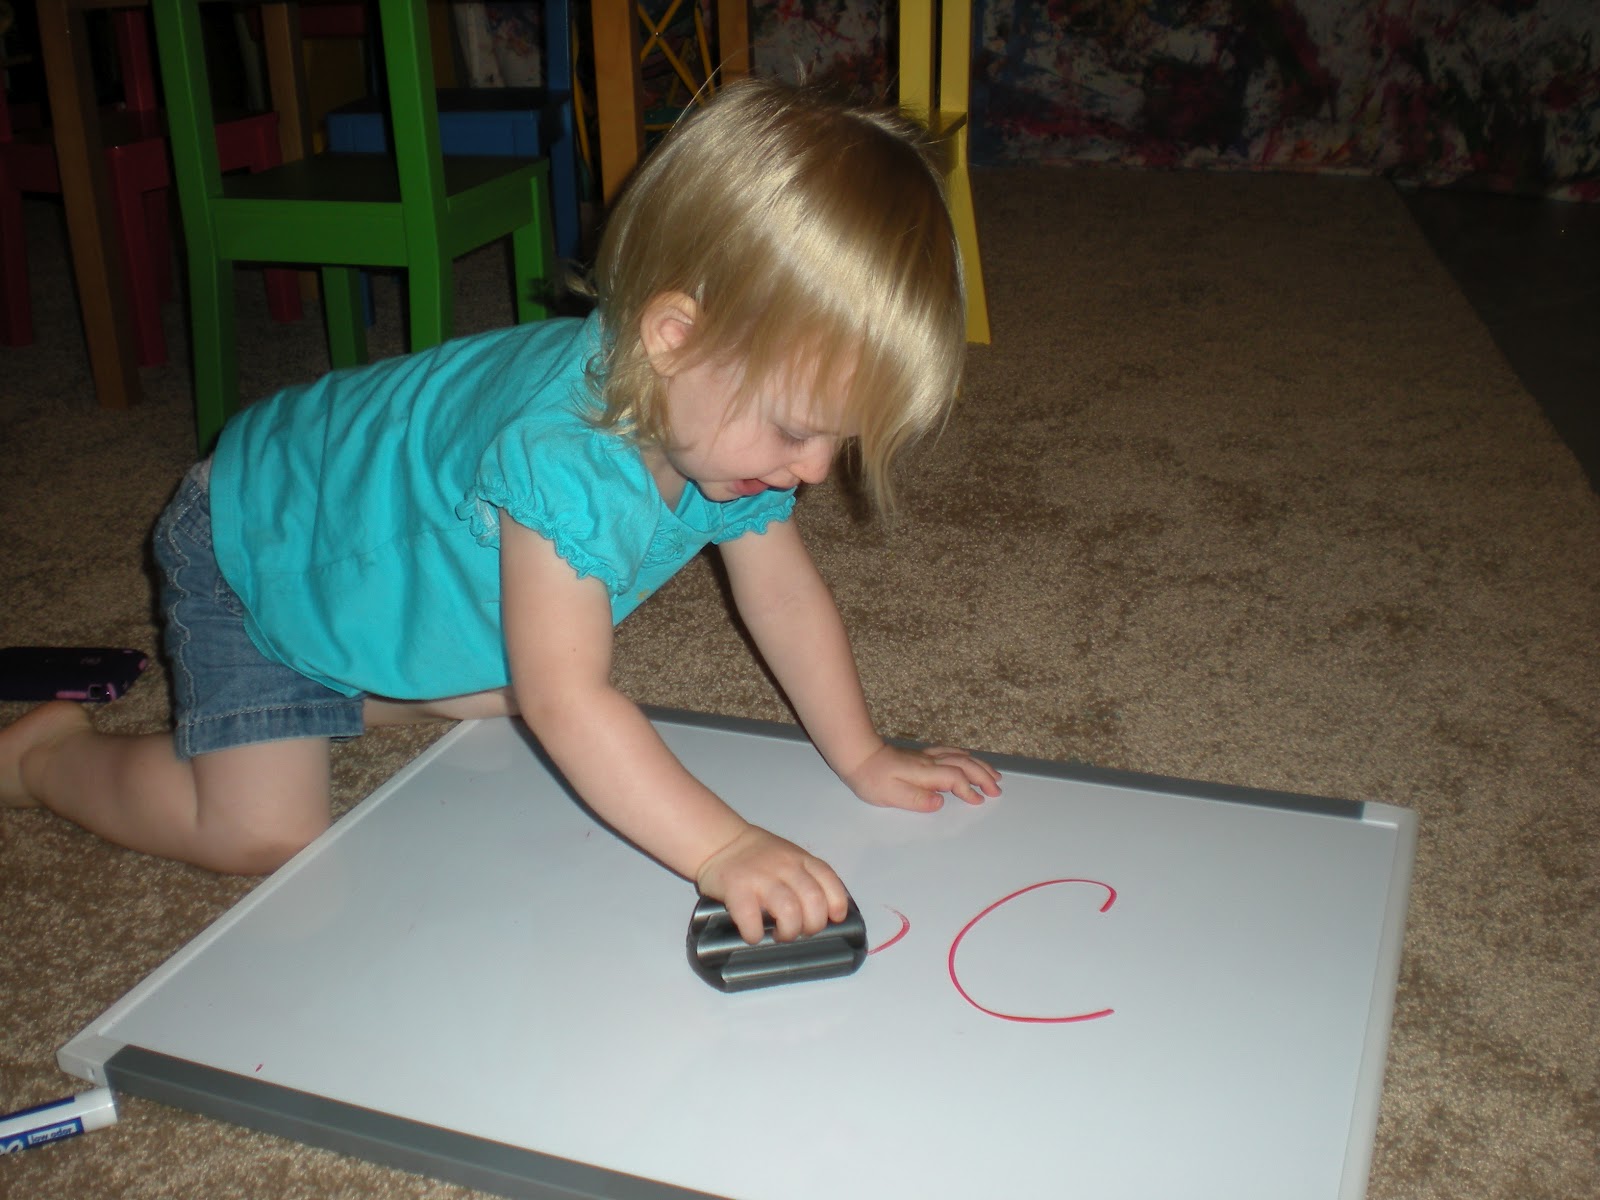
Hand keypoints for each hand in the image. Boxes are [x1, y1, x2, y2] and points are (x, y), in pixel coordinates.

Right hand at [695, 824, 849, 943]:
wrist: (720, 842)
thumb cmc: (757, 856)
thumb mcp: (789, 856)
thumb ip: (806, 877)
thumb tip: (822, 912)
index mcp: (801, 859)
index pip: (830, 881)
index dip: (836, 904)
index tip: (833, 918)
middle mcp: (785, 867)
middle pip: (813, 901)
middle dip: (812, 925)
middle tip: (801, 931)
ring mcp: (762, 878)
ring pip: (790, 912)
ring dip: (789, 932)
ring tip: (780, 935)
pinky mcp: (737, 890)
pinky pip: (752, 920)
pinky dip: (756, 935)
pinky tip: (754, 935)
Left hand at [843, 743, 1001, 812]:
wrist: (858, 756)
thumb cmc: (871, 778)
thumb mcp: (890, 795)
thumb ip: (917, 799)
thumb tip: (940, 802)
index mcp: (924, 773)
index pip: (954, 779)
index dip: (969, 790)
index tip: (979, 801)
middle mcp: (929, 762)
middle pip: (964, 765)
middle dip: (983, 777)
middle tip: (997, 789)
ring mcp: (926, 757)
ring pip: (960, 757)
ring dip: (979, 766)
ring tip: (993, 776)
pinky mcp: (921, 756)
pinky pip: (950, 752)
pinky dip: (965, 756)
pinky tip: (969, 758)